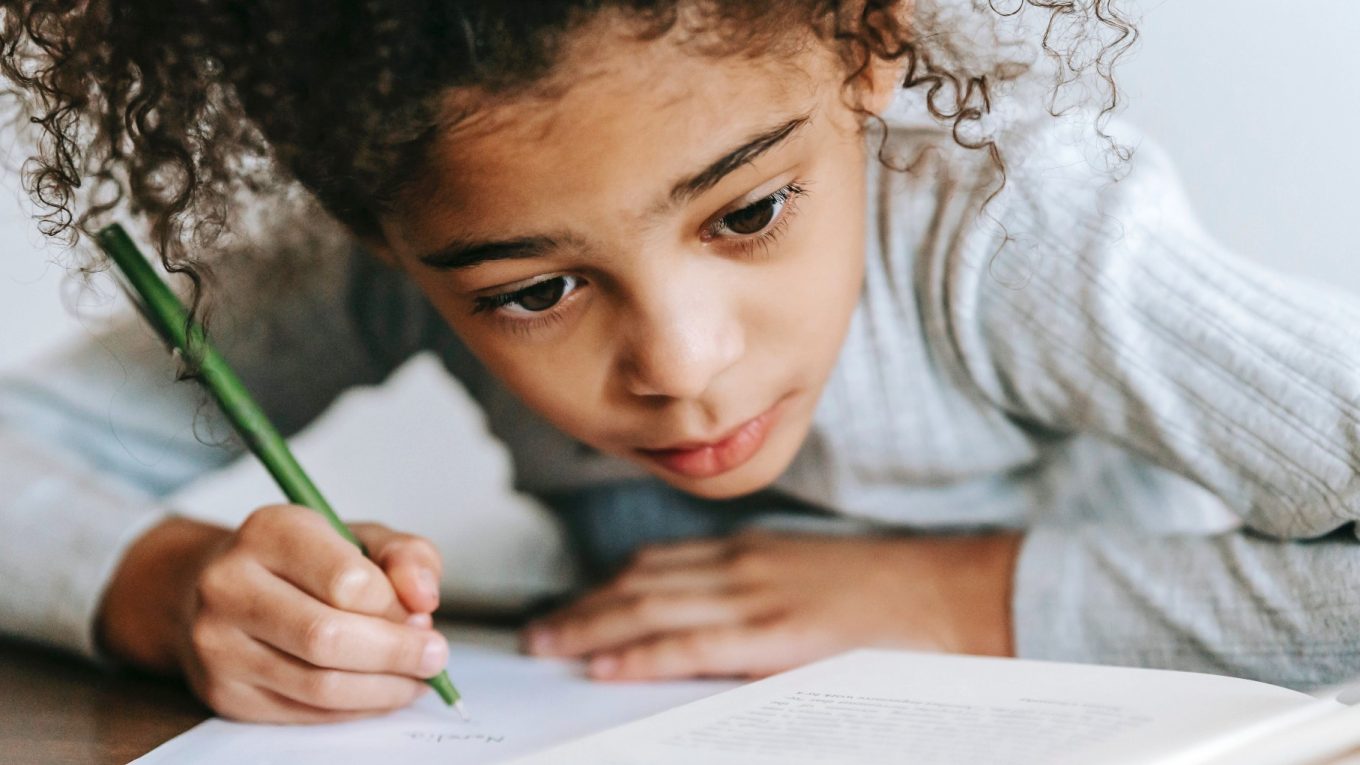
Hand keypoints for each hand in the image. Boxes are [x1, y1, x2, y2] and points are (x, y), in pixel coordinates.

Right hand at [97, 507, 448, 722]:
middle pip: (328, 638)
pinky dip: (354, 708)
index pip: (347, 580)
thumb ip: (406, 555)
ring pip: (318, 684)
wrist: (210, 589)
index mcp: (270, 532)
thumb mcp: (359, 536)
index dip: (395, 606)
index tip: (423, 615)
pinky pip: (304, 712)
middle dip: (396, 654)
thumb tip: (424, 598)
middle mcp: (231, 585)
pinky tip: (378, 692)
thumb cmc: (299, 561)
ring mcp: (219, 644)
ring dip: (382, 689)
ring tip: (414, 678)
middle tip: (434, 657)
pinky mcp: (224, 692)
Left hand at [521, 530, 1020, 681]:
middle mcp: (742, 566)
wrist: (948, 592)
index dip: (605, 586)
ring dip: (592, 630)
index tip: (571, 604)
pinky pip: (692, 645)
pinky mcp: (775, 635)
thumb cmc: (885, 593)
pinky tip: (607, 666)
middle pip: (641, 585)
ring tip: (550, 647)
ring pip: (652, 610)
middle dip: (584, 610)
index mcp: (750, 552)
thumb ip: (755, 586)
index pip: (657, 564)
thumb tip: (706, 611)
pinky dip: (642, 655)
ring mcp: (757, 598)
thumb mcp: (807, 575)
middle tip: (537, 632)